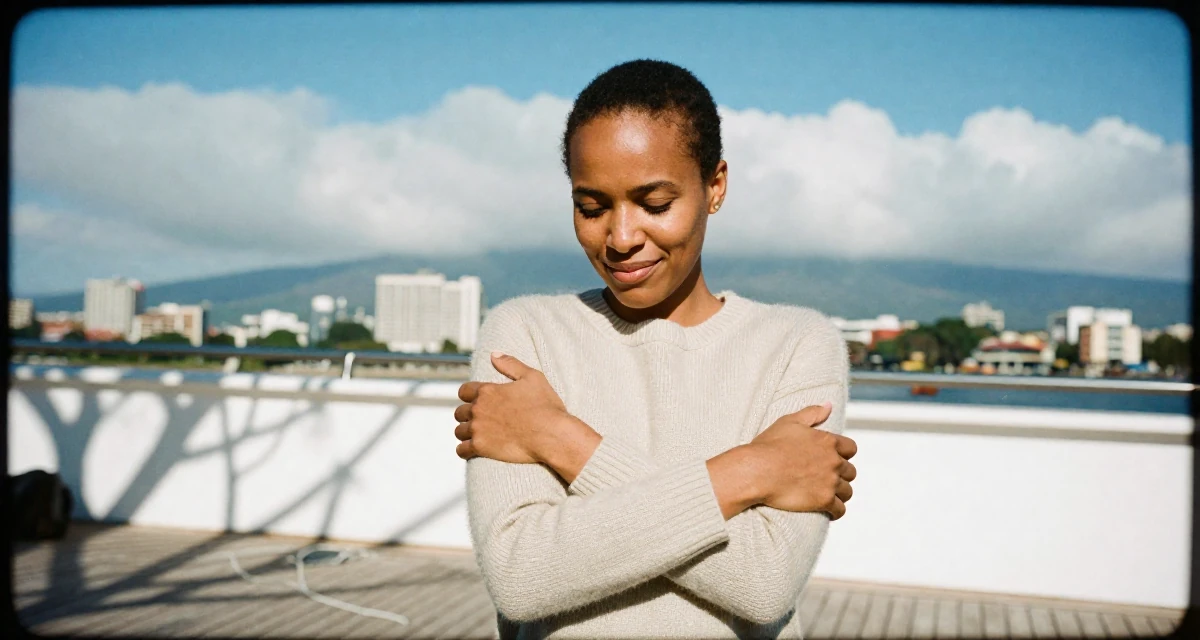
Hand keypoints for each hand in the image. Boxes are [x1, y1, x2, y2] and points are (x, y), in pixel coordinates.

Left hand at [454, 351, 573, 464]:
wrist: (552, 435)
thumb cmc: (545, 406)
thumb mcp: (532, 377)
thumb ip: (510, 364)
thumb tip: (493, 354)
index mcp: (487, 391)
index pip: (464, 391)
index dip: (470, 396)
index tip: (477, 402)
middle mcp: (478, 409)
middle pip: (459, 412)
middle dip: (468, 415)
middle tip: (481, 420)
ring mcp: (478, 429)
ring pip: (459, 431)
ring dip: (466, 433)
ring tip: (477, 436)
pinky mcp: (481, 447)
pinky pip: (461, 450)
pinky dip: (465, 450)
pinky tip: (472, 451)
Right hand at [745, 402, 856, 519]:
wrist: (757, 471)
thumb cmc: (769, 446)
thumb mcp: (789, 422)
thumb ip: (812, 413)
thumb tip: (829, 405)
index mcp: (828, 441)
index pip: (851, 448)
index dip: (843, 454)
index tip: (833, 459)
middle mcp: (834, 461)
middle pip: (850, 471)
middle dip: (841, 475)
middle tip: (827, 478)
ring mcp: (830, 482)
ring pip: (847, 491)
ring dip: (840, 493)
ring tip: (828, 495)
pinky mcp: (824, 500)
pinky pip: (840, 510)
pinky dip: (836, 511)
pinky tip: (829, 511)